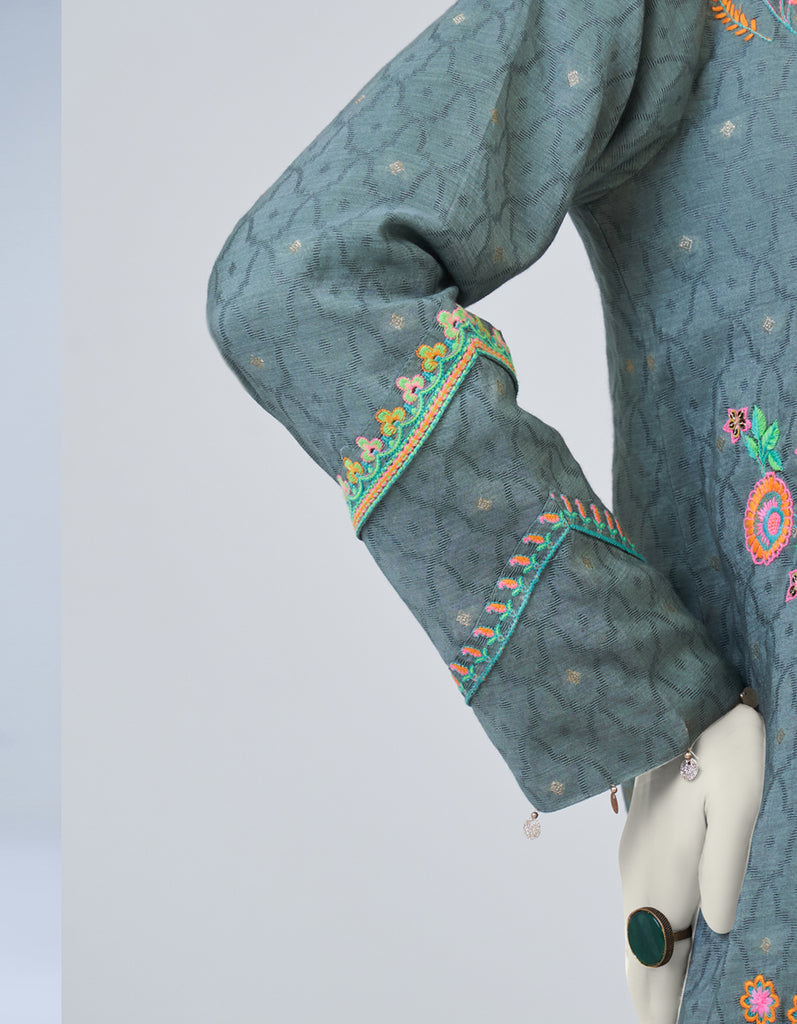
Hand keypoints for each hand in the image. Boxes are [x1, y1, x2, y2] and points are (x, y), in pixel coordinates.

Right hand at [618, 703, 765, 1023]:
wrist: (682, 693)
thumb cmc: (724, 746)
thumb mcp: (737, 803)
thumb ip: (724, 866)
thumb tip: (718, 926)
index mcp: (660, 872)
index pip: (650, 962)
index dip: (658, 1009)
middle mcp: (637, 869)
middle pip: (637, 954)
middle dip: (652, 1001)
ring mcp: (635, 852)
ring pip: (637, 929)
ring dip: (652, 973)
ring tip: (673, 1006)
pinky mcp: (641, 838)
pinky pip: (641, 906)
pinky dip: (652, 941)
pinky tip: (670, 945)